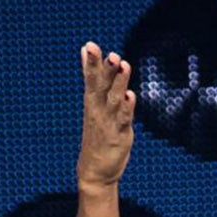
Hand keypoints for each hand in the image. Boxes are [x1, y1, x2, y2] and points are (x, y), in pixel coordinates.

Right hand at [78, 41, 135, 187]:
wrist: (95, 171)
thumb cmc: (97, 134)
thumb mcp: (93, 105)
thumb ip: (93, 80)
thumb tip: (86, 55)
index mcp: (92, 102)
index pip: (90, 79)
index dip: (91, 63)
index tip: (90, 45)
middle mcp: (98, 110)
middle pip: (99, 86)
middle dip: (102, 69)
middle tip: (106, 52)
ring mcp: (108, 122)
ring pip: (114, 99)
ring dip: (118, 82)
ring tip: (122, 64)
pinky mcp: (119, 135)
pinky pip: (124, 119)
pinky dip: (127, 108)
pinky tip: (130, 95)